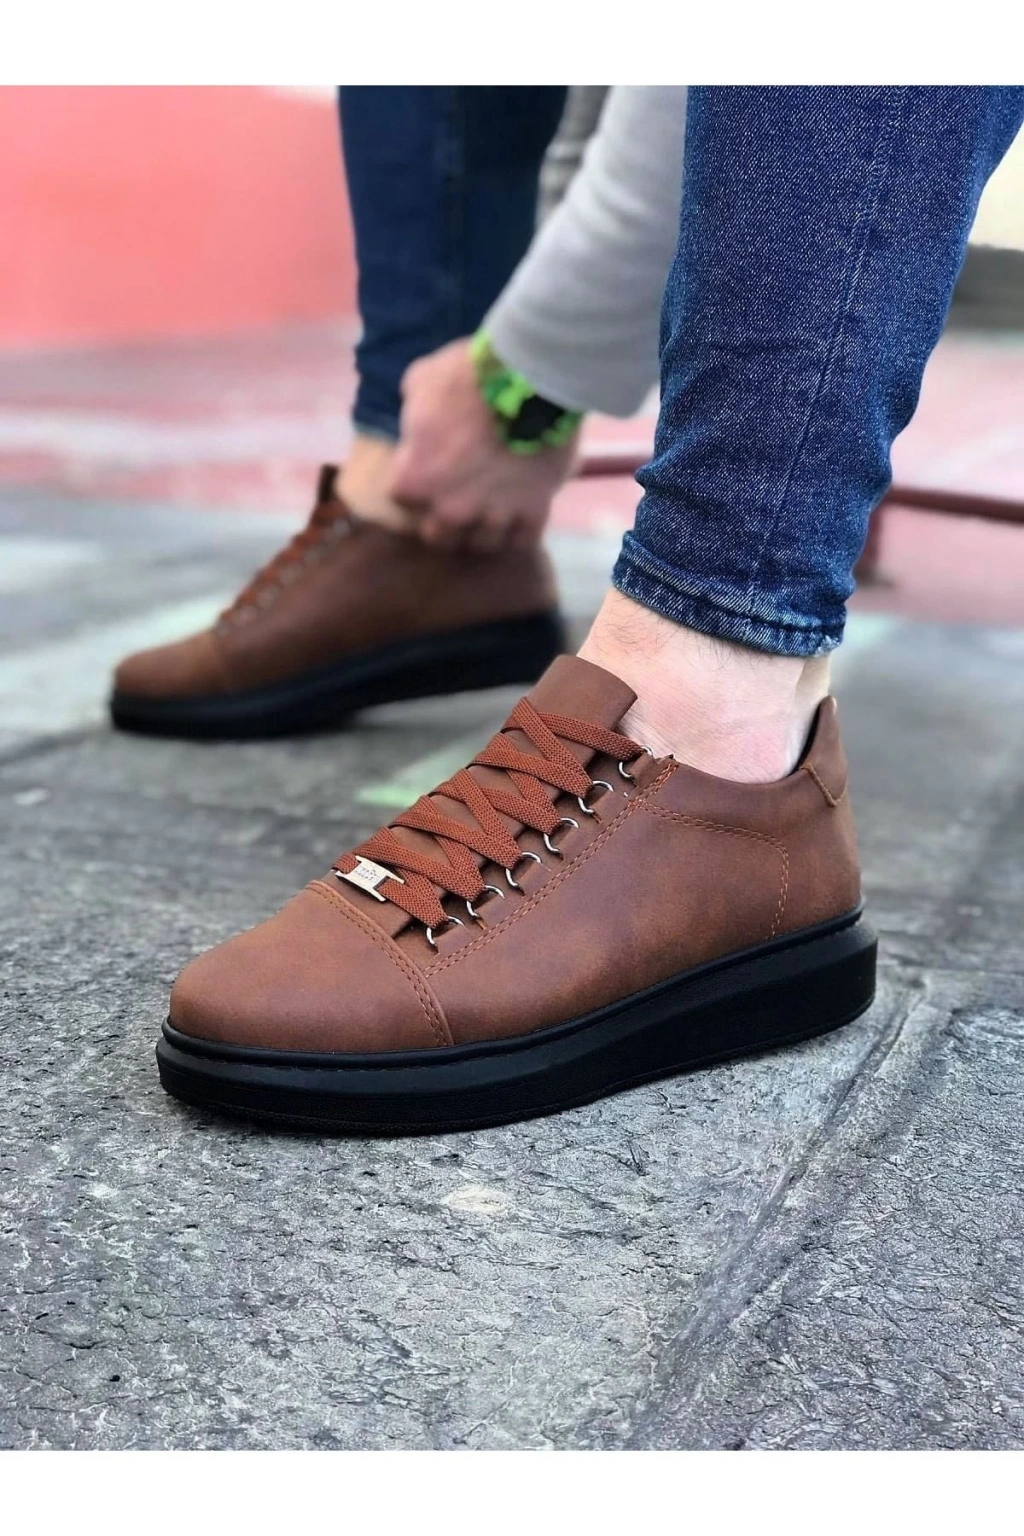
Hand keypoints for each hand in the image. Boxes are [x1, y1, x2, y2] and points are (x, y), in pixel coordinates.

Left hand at [388, 339, 577, 551]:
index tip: (423, 467)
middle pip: (439, 537)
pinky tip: (521, 516)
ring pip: (482, 545)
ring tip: (490, 513)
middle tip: (455, 499)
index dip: (413, 481)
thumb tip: (416, 415)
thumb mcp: (421, 380)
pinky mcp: (534, 511)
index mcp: (417, 478)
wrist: (530, 378)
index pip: (400, 497)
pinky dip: (521, 531)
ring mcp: (494, 514)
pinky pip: (524, 541)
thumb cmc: (468, 374)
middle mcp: (451, 508)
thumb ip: (413, 408)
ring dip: (482, 530)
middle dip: (443, 520)